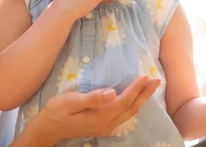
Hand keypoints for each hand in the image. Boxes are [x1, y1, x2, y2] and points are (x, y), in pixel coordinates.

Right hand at [21, 76, 160, 145]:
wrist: (48, 128)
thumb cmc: (57, 111)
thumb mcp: (71, 101)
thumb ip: (93, 98)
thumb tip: (112, 92)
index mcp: (99, 117)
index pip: (123, 101)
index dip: (136, 89)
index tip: (146, 76)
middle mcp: (106, 124)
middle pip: (131, 108)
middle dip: (145, 94)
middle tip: (157, 80)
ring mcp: (106, 127)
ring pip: (129, 113)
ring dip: (142, 99)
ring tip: (151, 87)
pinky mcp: (103, 127)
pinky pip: (124, 115)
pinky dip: (133, 105)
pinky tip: (137, 98)